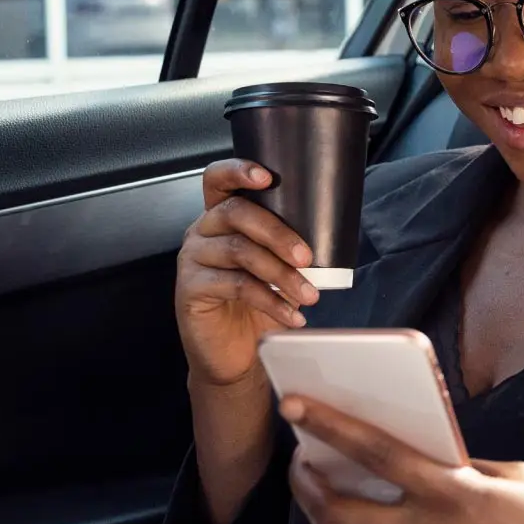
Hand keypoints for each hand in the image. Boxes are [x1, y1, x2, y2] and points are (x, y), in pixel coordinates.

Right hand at [176, 159, 322, 523]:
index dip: (238, 171)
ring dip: (281, 273)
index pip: (218, 180)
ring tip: (309, 295)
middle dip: (278, 233)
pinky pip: (235, 286)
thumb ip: (289, 243)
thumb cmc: (257, 304)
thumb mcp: (275, 267)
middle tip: (308, 257)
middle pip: (235, 214)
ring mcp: (192, 260)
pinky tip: (292, 315)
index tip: (267, 176)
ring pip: (238, 251)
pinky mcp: (190, 290)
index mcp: (220, 217)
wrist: (234, 353)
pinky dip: (270, 300)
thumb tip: (333, 229)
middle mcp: (201, 232)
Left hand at [283, 395, 523, 523]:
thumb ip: (469, 468)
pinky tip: (383, 515)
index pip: (376, 454)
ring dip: (326, 514)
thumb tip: (433, 460)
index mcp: (455, 496)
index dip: (330, 427)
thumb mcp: (522, 481)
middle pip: (336, 516)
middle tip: (300, 458)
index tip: (296, 407)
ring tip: (323, 486)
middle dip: (305, 486)